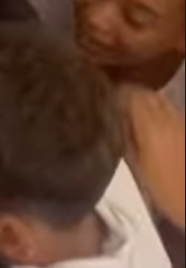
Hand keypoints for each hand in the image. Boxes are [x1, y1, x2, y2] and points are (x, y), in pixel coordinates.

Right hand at [122, 85, 184, 227]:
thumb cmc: (164, 188)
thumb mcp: (135, 166)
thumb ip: (124, 137)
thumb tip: (112, 118)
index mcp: (150, 125)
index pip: (131, 94)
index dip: (116, 92)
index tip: (102, 96)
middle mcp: (168, 118)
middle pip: (147, 93)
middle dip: (130, 93)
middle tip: (114, 102)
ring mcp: (181, 124)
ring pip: (161, 100)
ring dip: (145, 100)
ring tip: (131, 110)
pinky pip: (171, 110)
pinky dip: (158, 109)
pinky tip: (151, 122)